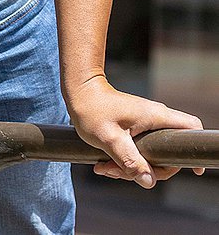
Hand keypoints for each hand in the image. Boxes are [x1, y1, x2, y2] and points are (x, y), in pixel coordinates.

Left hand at [68, 75, 204, 187]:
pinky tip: (103, 165)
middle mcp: (155, 120)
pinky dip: (122, 161)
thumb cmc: (92, 109)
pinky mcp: (133, 129)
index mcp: (156, 117)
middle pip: (167, 153)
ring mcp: (144, 125)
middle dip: (146, 170)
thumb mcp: (109, 138)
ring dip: (128, 168)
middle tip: (117, 173)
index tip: (191, 169)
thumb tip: (149, 181)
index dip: (194, 149)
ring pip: (149, 155)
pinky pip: (136, 151)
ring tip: (103, 168)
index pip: (191, 128)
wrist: (78, 91)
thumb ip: (130, 160)